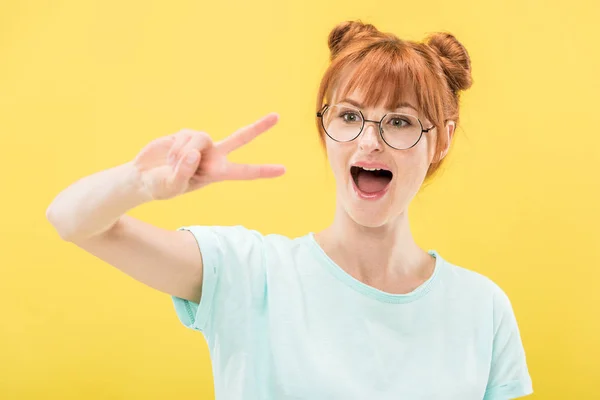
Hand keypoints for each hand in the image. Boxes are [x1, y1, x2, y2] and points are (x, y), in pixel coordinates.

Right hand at [133, 113, 284, 199]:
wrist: (143, 177)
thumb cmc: (160, 187)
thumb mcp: (171, 186)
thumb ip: (183, 172)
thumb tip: (194, 153)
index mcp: (217, 173)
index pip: (244, 172)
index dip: (263, 171)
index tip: (283, 170)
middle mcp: (213, 156)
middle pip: (240, 138)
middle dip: (258, 127)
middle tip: (277, 116)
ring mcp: (201, 144)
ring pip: (201, 138)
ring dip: (184, 152)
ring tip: (174, 165)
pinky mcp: (186, 134)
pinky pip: (186, 135)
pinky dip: (176, 146)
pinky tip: (169, 156)